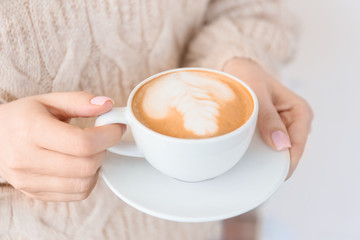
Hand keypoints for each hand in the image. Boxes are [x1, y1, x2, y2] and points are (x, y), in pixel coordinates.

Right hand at [0, 92, 123, 200]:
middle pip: (86, 166)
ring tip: (90, 152)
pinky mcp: (35, 194)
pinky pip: (76, 195)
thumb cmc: (24, 117)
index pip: (82, 143)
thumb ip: (80, 101)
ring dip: (97, 168)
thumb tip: (108, 105)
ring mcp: (29, 181)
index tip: (117, 127)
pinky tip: (81, 166)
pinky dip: (87, 181)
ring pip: (84, 184)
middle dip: (104, 151)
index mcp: (31, 129)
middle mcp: (26, 159)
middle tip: (102, 139)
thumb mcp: (49, 101)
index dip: (108, 136)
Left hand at [224, 58, 312, 177]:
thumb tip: (282, 145)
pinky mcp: (274, 130)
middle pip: (289, 151)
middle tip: (255, 171)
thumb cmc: (249, 78)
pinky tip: (248, 155)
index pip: (297, 144)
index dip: (286, 162)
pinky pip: (270, 147)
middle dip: (275, 162)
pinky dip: (260, 151)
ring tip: (249, 162)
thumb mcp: (257, 95)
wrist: (239, 71)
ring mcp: (286, 127)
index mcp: (300, 111)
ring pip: (280, 151)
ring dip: (266, 157)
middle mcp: (297, 121)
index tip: (271, 175)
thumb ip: (268, 118)